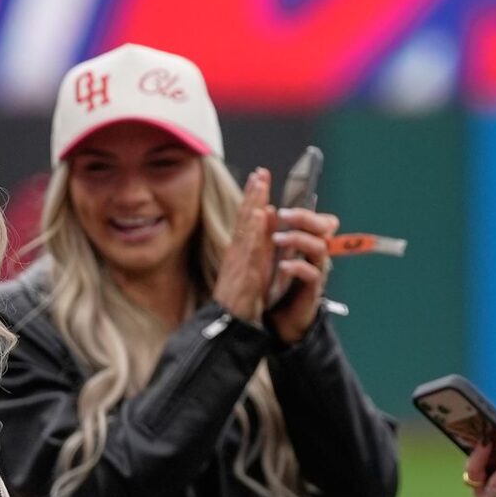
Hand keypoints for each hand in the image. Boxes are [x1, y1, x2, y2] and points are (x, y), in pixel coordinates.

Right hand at [212, 169, 275, 323]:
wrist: (229, 325)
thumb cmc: (241, 299)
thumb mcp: (253, 266)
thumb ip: (260, 242)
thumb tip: (266, 216)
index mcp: (241, 250)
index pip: (247, 218)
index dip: (253, 196)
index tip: (259, 176)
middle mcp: (238, 252)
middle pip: (245, 217)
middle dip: (253, 193)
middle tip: (260, 171)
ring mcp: (239, 261)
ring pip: (246, 227)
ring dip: (253, 203)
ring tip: (259, 183)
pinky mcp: (243, 272)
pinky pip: (249, 247)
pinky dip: (254, 229)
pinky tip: (259, 215)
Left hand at [264, 206, 338, 344]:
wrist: (280, 321)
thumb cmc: (277, 285)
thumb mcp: (271, 257)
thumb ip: (272, 234)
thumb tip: (266, 209)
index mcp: (307, 243)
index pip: (319, 220)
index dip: (307, 211)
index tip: (283, 207)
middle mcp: (315, 254)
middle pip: (323, 228)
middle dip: (305, 218)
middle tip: (283, 214)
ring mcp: (316, 271)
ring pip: (320, 247)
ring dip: (298, 239)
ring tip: (276, 238)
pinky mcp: (312, 290)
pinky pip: (312, 274)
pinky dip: (298, 266)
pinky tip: (282, 265)